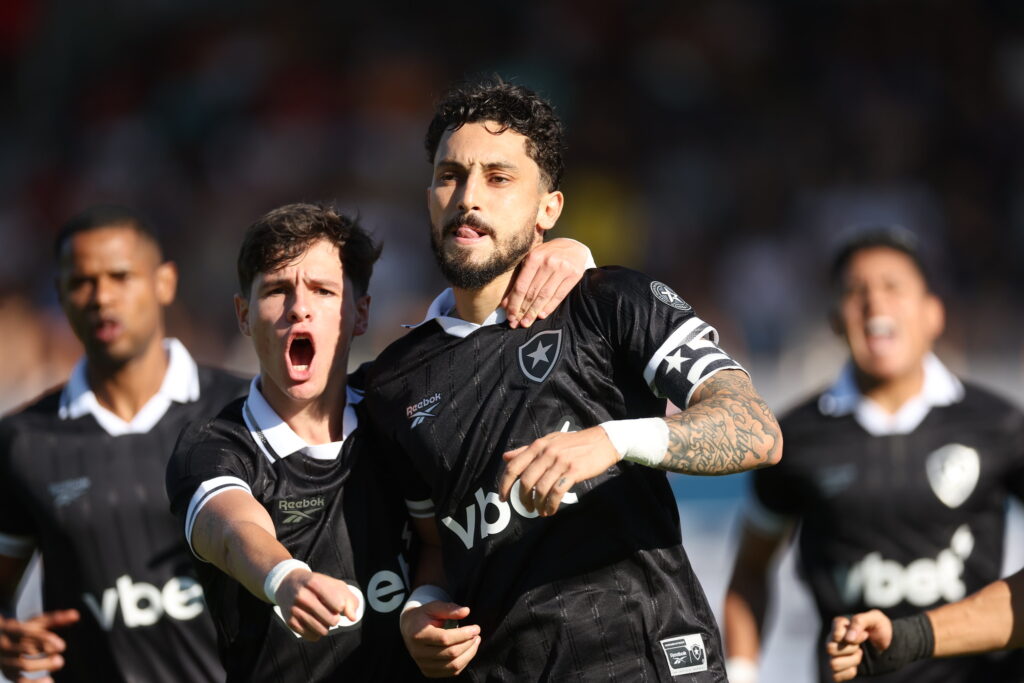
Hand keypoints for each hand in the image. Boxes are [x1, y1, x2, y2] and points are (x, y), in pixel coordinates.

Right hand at [0, 609, 78, 681]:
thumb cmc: (22, 631)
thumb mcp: (35, 623)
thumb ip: (55, 619)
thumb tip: (77, 615)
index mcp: (13, 629)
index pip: (27, 634)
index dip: (44, 640)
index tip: (61, 646)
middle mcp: (7, 645)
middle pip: (25, 650)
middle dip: (44, 653)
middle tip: (60, 658)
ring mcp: (6, 660)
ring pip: (21, 665)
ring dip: (42, 666)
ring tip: (59, 662)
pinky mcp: (8, 673)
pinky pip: (18, 681)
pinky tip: (49, 681)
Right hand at [275, 570, 359, 640]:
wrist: (287, 583)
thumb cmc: (317, 585)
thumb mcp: (334, 585)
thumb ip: (349, 599)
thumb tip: (352, 617)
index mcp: (315, 583)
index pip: (339, 605)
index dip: (341, 606)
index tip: (337, 603)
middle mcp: (303, 596)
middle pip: (332, 620)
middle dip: (335, 618)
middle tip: (329, 611)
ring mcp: (295, 609)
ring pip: (322, 630)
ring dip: (326, 626)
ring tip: (322, 616)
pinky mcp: (290, 622)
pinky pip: (312, 636)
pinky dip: (317, 632)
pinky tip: (314, 622)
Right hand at [400, 601, 479, 676]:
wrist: (409, 629)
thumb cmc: (424, 616)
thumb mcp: (433, 607)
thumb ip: (449, 609)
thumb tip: (466, 611)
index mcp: (418, 635)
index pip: (445, 638)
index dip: (464, 634)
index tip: (476, 628)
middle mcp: (418, 653)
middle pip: (451, 653)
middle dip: (469, 644)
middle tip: (477, 634)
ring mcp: (423, 664)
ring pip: (453, 665)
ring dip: (469, 654)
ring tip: (475, 642)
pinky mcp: (428, 672)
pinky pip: (451, 672)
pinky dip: (463, 662)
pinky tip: (468, 651)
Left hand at [498, 426, 618, 515]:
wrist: (602, 441)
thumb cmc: (574, 443)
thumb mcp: (549, 441)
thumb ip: (526, 450)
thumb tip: (506, 457)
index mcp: (538, 446)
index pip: (514, 467)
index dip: (505, 484)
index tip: (504, 498)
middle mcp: (547, 453)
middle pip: (526, 482)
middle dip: (523, 499)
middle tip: (527, 508)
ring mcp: (560, 462)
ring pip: (541, 489)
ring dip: (538, 505)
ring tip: (541, 511)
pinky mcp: (573, 471)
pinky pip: (557, 492)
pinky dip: (551, 504)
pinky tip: (551, 510)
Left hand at [502, 238, 589, 327]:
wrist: (573, 246)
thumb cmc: (547, 255)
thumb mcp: (532, 260)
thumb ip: (519, 279)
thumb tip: (506, 303)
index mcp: (534, 257)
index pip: (521, 285)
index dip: (514, 302)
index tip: (509, 315)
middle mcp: (548, 262)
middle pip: (532, 292)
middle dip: (522, 310)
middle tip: (515, 323)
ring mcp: (562, 269)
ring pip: (544, 296)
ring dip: (534, 312)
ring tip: (526, 322)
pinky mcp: (574, 275)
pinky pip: (559, 295)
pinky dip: (549, 307)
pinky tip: (541, 315)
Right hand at [826, 610, 892, 681]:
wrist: (887, 644)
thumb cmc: (880, 629)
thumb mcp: (875, 618)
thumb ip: (859, 621)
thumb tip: (848, 637)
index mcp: (840, 625)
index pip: (835, 633)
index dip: (851, 638)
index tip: (865, 634)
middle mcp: (833, 639)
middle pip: (830, 649)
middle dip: (850, 649)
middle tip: (861, 646)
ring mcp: (835, 654)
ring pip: (833, 664)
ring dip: (851, 661)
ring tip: (860, 655)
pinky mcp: (840, 668)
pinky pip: (836, 676)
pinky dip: (849, 672)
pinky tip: (856, 666)